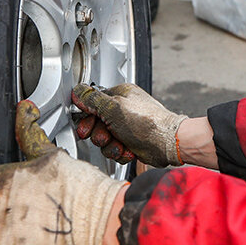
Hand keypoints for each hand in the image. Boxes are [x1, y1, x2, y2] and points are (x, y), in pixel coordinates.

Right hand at [71, 83, 187, 167]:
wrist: (168, 144)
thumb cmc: (147, 123)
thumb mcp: (114, 109)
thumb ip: (92, 100)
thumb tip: (77, 92)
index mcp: (120, 95)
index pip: (93, 103)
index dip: (87, 117)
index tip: (86, 126)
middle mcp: (123, 109)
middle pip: (97, 124)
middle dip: (100, 134)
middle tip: (106, 136)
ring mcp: (127, 126)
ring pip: (105, 139)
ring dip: (111, 146)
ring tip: (120, 145)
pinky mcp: (131, 142)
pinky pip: (115, 149)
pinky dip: (120, 152)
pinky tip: (128, 150)